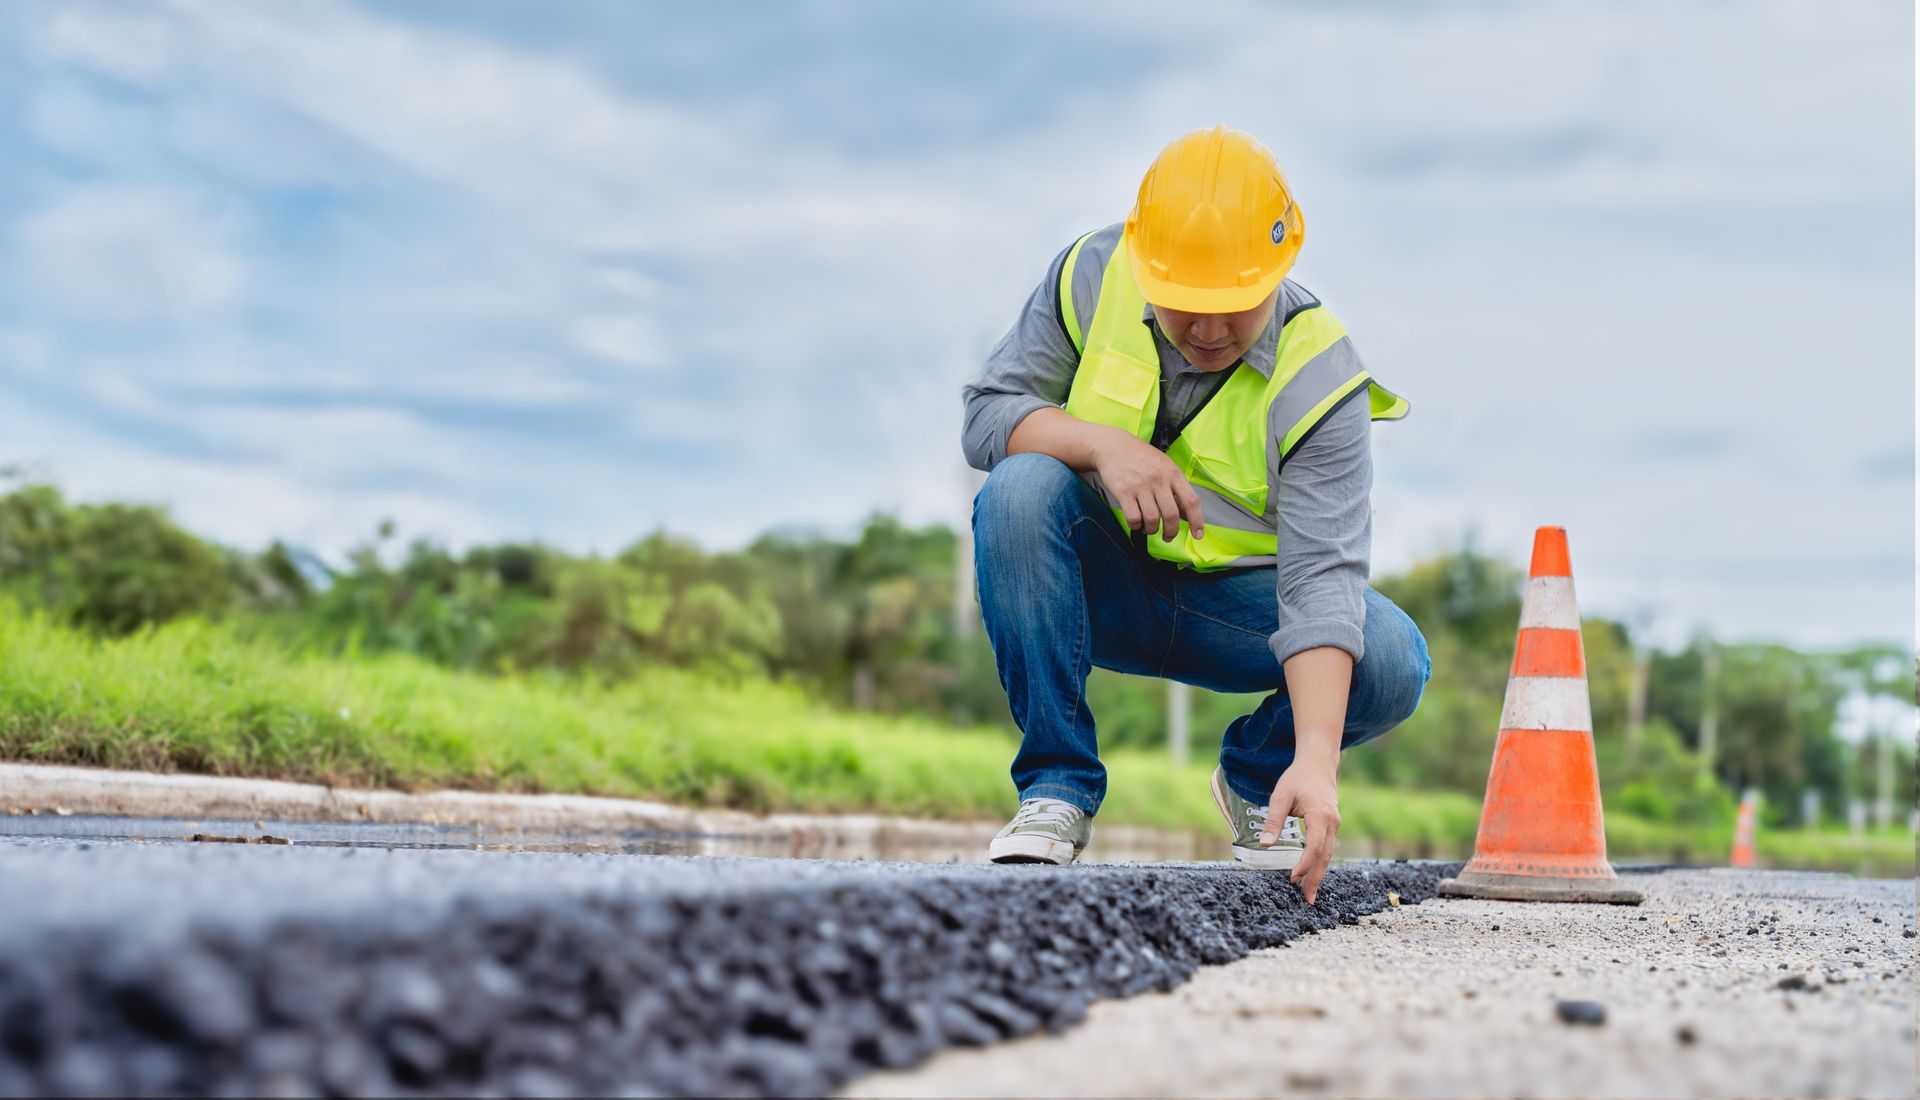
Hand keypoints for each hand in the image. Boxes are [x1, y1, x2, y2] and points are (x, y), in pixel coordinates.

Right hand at [1088, 429, 1204, 541]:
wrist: (1113, 446)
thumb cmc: (1141, 457)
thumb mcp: (1165, 466)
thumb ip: (1176, 488)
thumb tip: (1187, 514)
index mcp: (1173, 473)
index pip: (1191, 501)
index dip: (1197, 521)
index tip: (1197, 534)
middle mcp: (1158, 480)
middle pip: (1171, 515)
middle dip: (1171, 532)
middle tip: (1168, 536)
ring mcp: (1140, 486)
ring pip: (1152, 519)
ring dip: (1152, 530)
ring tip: (1149, 528)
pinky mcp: (1123, 492)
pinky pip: (1133, 518)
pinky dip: (1136, 525)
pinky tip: (1136, 522)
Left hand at [1265, 755, 1340, 904]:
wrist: (1318, 763)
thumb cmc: (1298, 778)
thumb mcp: (1280, 797)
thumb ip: (1273, 821)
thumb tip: (1265, 845)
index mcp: (1320, 816)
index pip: (1314, 847)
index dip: (1304, 865)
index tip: (1292, 878)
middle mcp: (1332, 822)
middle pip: (1325, 856)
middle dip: (1316, 879)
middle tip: (1307, 899)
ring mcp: (1335, 824)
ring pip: (1328, 854)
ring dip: (1318, 873)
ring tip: (1309, 892)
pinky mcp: (1332, 824)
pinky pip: (1327, 847)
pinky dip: (1320, 862)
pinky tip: (1312, 873)